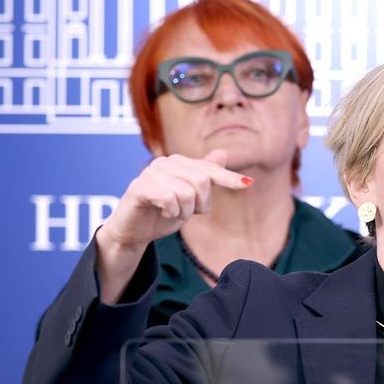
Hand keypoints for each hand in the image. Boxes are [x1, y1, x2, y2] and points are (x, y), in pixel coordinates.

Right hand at [97, 149, 249, 249]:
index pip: (210, 170)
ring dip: (184, 211)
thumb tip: (223, 152)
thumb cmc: (164, 212)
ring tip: (173, 212)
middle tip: (188, 212)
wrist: (134, 230)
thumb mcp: (190, 197)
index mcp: (180, 163)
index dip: (229, 179)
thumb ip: (205, 176)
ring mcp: (150, 173)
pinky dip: (171, 211)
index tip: (248, 184)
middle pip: (202, 181)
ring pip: (186, 192)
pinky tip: (163, 212)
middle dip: (200, 204)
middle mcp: (165, 163)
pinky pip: (168, 198)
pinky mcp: (139, 187)